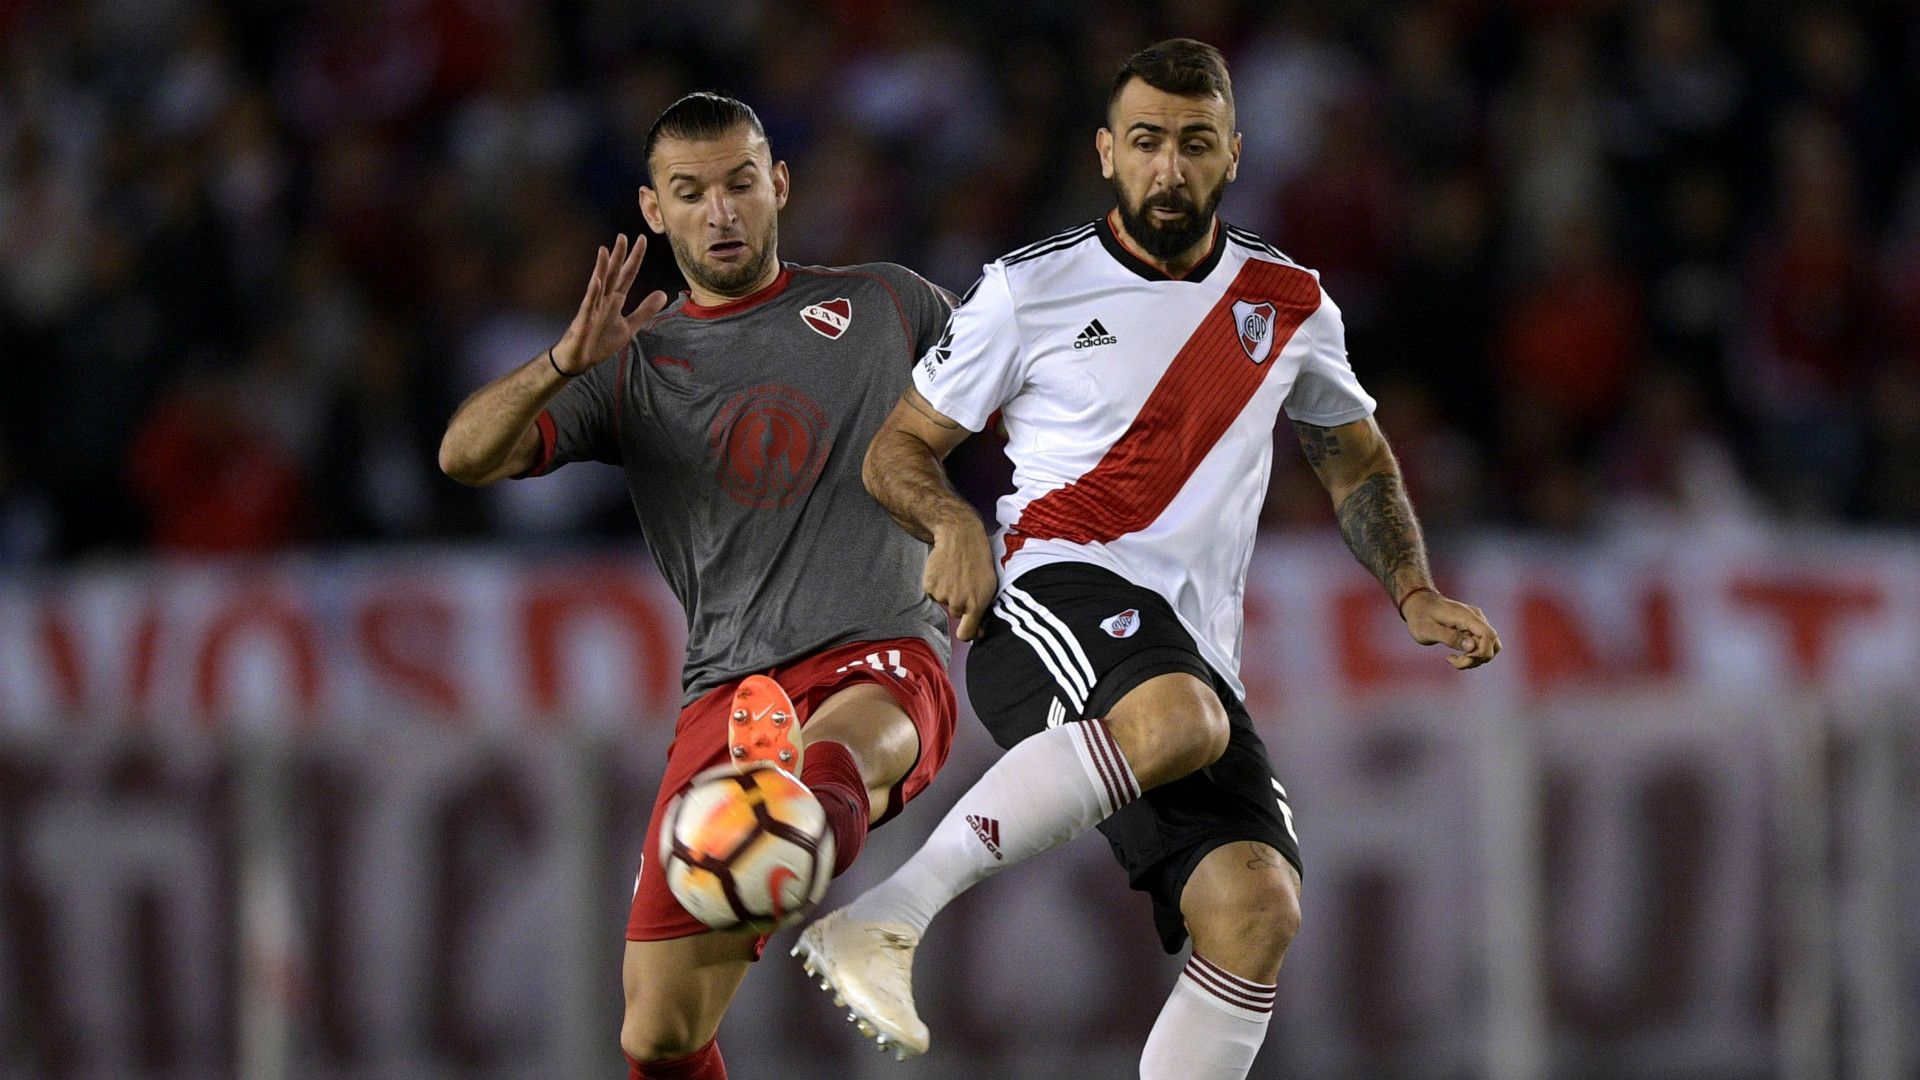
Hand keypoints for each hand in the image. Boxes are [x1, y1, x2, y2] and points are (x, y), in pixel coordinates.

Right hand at [553, 233, 669, 374]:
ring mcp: (593, 308)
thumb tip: (663, 294)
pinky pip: (589, 304)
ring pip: (599, 284)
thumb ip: (645, 310)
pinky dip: (593, 292)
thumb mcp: (629, 326)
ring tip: (606, 250)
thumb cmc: (600, 342)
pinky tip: (597, 280)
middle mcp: (604, 300)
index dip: (635, 258)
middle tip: (624, 236)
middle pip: (613, 274)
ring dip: (602, 267)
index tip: (642, 240)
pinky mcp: (584, 320)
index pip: (627, 275)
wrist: (580, 360)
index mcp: (615, 300)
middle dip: (619, 256)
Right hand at [925, 521, 997, 639]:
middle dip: (959, 603)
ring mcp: (942, 595)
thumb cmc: (978, 559)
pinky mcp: (929, 586)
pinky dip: (938, 584)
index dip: (967, 633)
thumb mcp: (989, 585)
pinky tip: (945, 570)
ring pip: (944, 601)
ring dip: (948, 592)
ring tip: (956, 573)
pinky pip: (933, 592)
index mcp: (976, 604)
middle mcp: (958, 603)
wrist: (959, 537)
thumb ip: (983, 610)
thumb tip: (979, 633)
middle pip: (955, 614)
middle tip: (965, 583)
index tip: (968, 628)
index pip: (966, 634)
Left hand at [1403, 590, 1501, 669]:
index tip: (1462, 657)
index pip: (1489, 636)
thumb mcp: (1428, 630)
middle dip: (1477, 659)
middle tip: (1454, 661)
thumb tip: (1472, 646)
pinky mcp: (1473, 629)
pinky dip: (1471, 656)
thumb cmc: (1420, 616)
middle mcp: (1476, 618)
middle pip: (1492, 644)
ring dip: (1474, 660)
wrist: (1419, 603)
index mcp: (1466, 616)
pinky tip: (1454, 656)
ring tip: (1454, 660)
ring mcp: (1476, 623)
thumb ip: (1450, 637)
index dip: (1481, 652)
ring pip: (1489, 648)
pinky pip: (1481, 646)